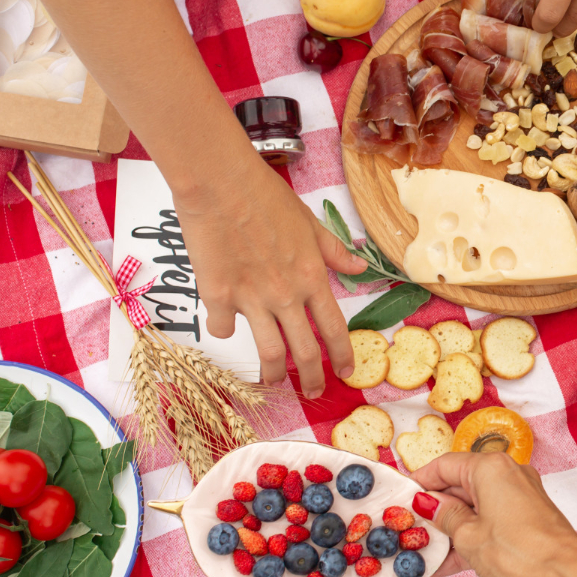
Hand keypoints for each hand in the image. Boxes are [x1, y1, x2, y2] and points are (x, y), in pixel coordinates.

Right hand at [174, 158, 365, 397]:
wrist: (220, 184)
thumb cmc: (266, 197)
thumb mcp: (310, 222)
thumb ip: (333, 251)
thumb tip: (359, 268)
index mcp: (311, 276)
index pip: (334, 328)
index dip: (341, 355)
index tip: (344, 373)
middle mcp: (286, 294)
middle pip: (304, 352)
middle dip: (312, 379)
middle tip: (313, 392)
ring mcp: (251, 299)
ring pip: (268, 354)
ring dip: (273, 375)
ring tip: (274, 383)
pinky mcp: (217, 296)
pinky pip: (222, 328)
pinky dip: (224, 330)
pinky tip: (224, 326)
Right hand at [410, 451, 576, 576]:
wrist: (565, 575)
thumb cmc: (519, 552)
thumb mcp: (468, 536)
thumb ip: (444, 517)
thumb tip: (427, 504)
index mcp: (490, 468)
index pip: (445, 465)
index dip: (420, 482)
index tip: (400, 498)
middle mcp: (506, 475)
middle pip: (459, 487)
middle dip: (433, 511)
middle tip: (407, 530)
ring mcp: (517, 498)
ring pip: (473, 508)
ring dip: (448, 530)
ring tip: (421, 552)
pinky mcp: (524, 520)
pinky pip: (488, 524)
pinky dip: (468, 539)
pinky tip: (444, 565)